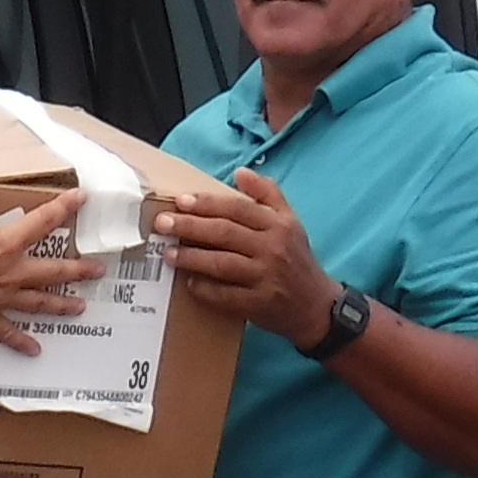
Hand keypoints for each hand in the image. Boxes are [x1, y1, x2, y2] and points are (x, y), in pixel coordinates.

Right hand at [0, 165, 99, 353]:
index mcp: (4, 244)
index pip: (43, 222)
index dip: (64, 207)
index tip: (82, 199)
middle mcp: (9, 273)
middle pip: (52, 272)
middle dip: (78, 270)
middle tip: (98, 270)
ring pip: (38, 302)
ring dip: (61, 305)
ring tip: (81, 307)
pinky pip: (7, 332)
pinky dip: (21, 341)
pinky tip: (35, 350)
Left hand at [154, 167, 335, 338]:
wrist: (316, 305)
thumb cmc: (296, 258)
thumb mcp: (290, 221)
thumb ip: (267, 193)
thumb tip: (240, 172)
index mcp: (278, 225)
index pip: (237, 209)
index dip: (207, 204)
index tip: (180, 201)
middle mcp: (272, 249)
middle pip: (225, 233)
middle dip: (190, 227)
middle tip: (162, 223)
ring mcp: (265, 278)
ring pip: (222, 264)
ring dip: (192, 258)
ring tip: (168, 253)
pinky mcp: (258, 304)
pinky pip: (225, 295)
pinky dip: (205, 289)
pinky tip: (189, 282)